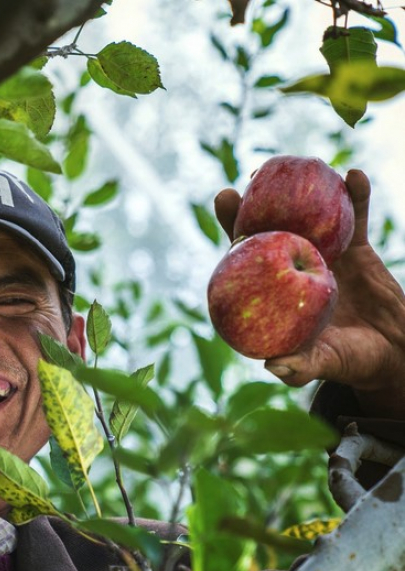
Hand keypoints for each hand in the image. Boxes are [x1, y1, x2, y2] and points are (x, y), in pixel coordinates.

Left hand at [214, 170, 404, 417]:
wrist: (392, 353)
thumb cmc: (348, 362)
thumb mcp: (323, 364)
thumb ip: (300, 366)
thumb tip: (273, 366)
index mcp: (273, 291)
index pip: (245, 257)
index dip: (232, 229)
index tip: (223, 201)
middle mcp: (292, 268)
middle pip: (270, 228)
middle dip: (256, 202)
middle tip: (250, 178)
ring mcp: (324, 255)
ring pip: (310, 217)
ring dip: (306, 191)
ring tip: (301, 163)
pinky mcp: (357, 250)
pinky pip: (356, 219)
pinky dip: (356, 197)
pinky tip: (355, 176)